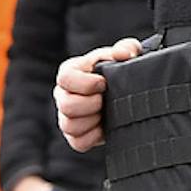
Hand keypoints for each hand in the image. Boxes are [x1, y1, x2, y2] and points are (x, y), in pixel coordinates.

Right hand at [55, 41, 138, 156]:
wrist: (124, 94)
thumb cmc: (119, 70)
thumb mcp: (126, 54)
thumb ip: (126, 48)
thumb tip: (124, 54)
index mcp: (71, 72)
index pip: (65, 78)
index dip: (85, 83)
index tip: (103, 83)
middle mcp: (63, 95)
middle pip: (66, 105)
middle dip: (91, 105)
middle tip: (105, 101)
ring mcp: (66, 117)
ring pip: (69, 126)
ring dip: (92, 121)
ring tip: (105, 112)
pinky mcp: (74, 136)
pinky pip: (78, 142)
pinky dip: (93, 137)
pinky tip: (104, 127)